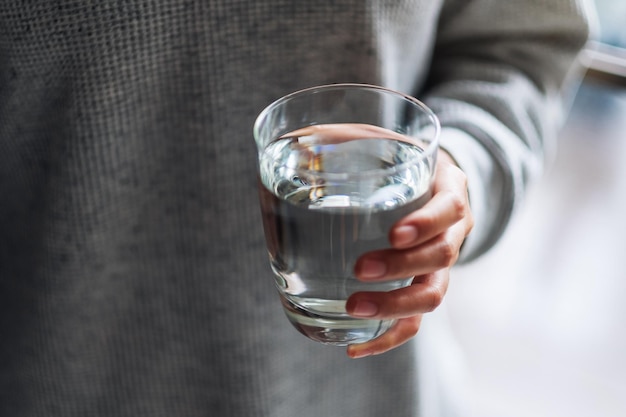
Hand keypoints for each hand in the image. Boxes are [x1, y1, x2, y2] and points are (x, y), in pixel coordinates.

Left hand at [345, 151, 473, 357]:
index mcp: (447, 189)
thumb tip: (297, 138)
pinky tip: (354, 348)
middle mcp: (452, 230)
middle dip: (402, 267)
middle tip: (360, 269)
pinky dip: (387, 337)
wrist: (428, 184)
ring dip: (394, 305)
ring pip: (432, 294)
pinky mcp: (422, 286)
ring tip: (353, 307)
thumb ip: (347, 138)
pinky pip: (414, 320)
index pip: (450, 208)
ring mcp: (440, 263)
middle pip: (442, 257)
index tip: (394, 233)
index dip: (426, 224)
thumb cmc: (397, 161)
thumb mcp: (384, 140)